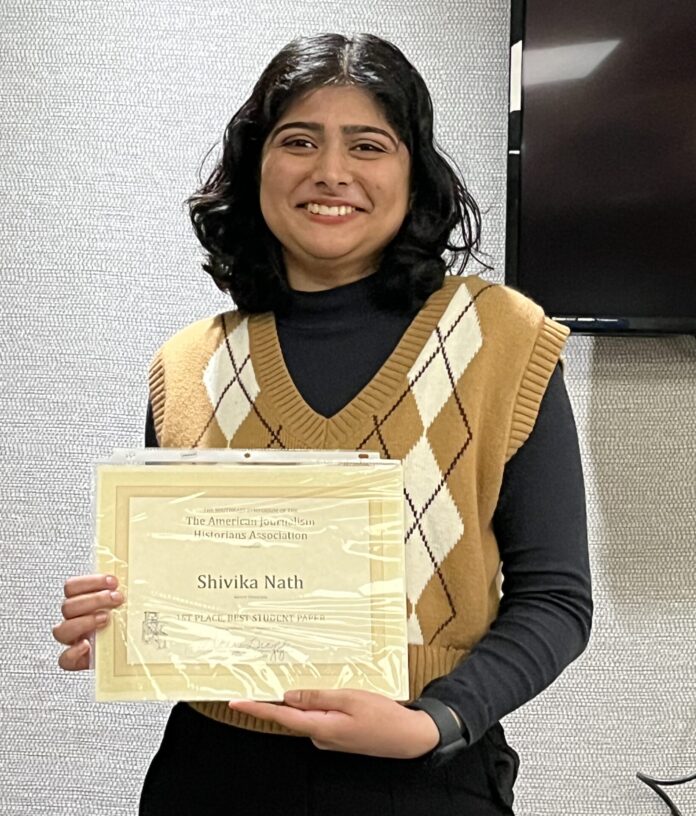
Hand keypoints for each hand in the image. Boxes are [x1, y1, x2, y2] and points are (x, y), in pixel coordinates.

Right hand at [52, 574, 124, 669]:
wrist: (132, 651)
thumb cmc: (130, 622)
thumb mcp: (129, 602)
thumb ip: (128, 590)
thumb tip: (144, 575)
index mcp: (83, 603)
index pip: (72, 587)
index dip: (89, 582)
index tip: (113, 581)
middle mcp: (75, 620)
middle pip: (68, 606)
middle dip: (94, 599)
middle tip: (116, 599)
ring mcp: (75, 640)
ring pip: (61, 630)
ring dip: (84, 621)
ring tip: (106, 619)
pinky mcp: (78, 661)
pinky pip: (64, 659)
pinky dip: (73, 652)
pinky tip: (87, 646)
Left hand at [228, 689, 439, 758]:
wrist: (409, 738)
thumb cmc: (384, 717)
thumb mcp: (350, 699)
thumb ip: (318, 697)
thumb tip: (289, 696)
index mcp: (321, 728)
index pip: (281, 717)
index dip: (257, 708)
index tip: (236, 701)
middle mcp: (320, 736)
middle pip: (292, 714)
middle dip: (279, 697)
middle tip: (266, 675)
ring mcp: (329, 737)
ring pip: (309, 713)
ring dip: (304, 697)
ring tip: (311, 677)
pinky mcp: (338, 734)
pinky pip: (320, 716)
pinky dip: (318, 703)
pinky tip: (328, 691)